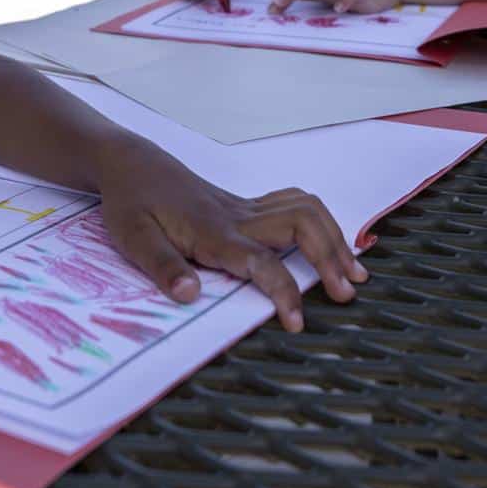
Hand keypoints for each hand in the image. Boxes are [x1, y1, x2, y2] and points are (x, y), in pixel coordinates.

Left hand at [95, 141, 366, 331]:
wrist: (133, 165)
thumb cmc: (131, 204)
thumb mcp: (134, 238)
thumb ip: (162, 266)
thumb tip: (190, 295)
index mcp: (212, 232)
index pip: (260, 261)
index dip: (284, 291)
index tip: (298, 322)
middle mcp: (237, 217)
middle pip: (301, 223)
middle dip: (330, 256)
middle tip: (347, 292)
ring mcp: (245, 208)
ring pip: (305, 209)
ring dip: (334, 237)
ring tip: (354, 273)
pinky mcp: (247, 206)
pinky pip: (295, 205)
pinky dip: (322, 222)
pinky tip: (332, 244)